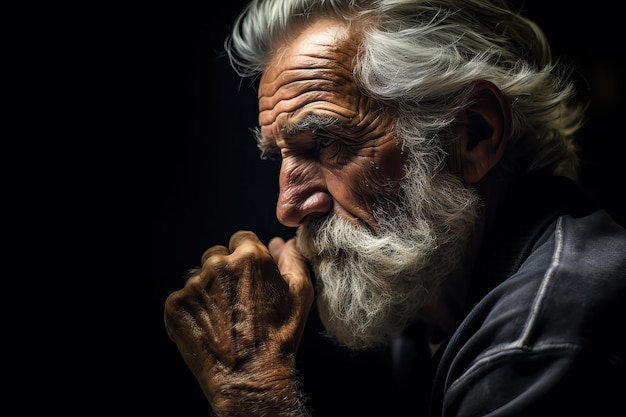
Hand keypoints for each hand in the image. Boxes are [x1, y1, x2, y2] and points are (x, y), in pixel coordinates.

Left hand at [164, 230, 313, 414]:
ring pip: (199, 278)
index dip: (246, 258)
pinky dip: (192, 312)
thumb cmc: (279, 337)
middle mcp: (218, 264)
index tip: (248, 278)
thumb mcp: (300, 294)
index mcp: (249, 257)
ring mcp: (194, 285)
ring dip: (208, 292)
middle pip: (217, 255)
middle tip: (236, 302)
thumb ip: (293, 260)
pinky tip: (208, 328)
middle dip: (225, 272)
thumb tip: (280, 243)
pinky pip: (182, 299)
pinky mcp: (176, 305)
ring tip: (224, 319)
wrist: (249, 376)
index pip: (241, 239)